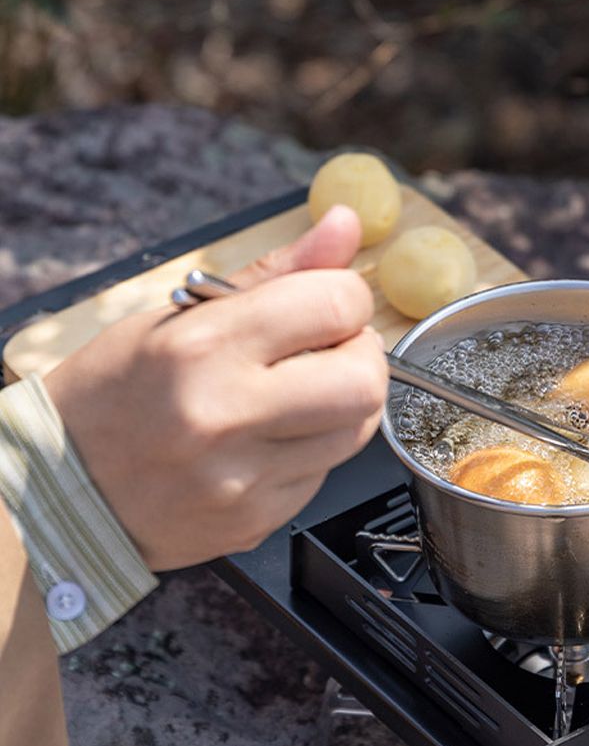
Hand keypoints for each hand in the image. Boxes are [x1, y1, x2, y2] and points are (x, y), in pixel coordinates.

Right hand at [44, 206, 388, 570]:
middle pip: (364, 382)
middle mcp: (225, 416)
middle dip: (364, 357)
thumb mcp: (181, 317)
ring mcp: (243, 479)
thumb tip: (346, 224)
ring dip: (345, 404)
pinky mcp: (256, 520)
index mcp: (202, 347)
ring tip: (300, 394)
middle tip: (334, 352)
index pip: (334, 305)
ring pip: (356, 432)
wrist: (67, 490)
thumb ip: (277, 274)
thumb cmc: (116, 393)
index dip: (348, 298)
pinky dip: (314, 448)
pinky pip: (325, 474)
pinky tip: (272, 440)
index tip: (332, 304)